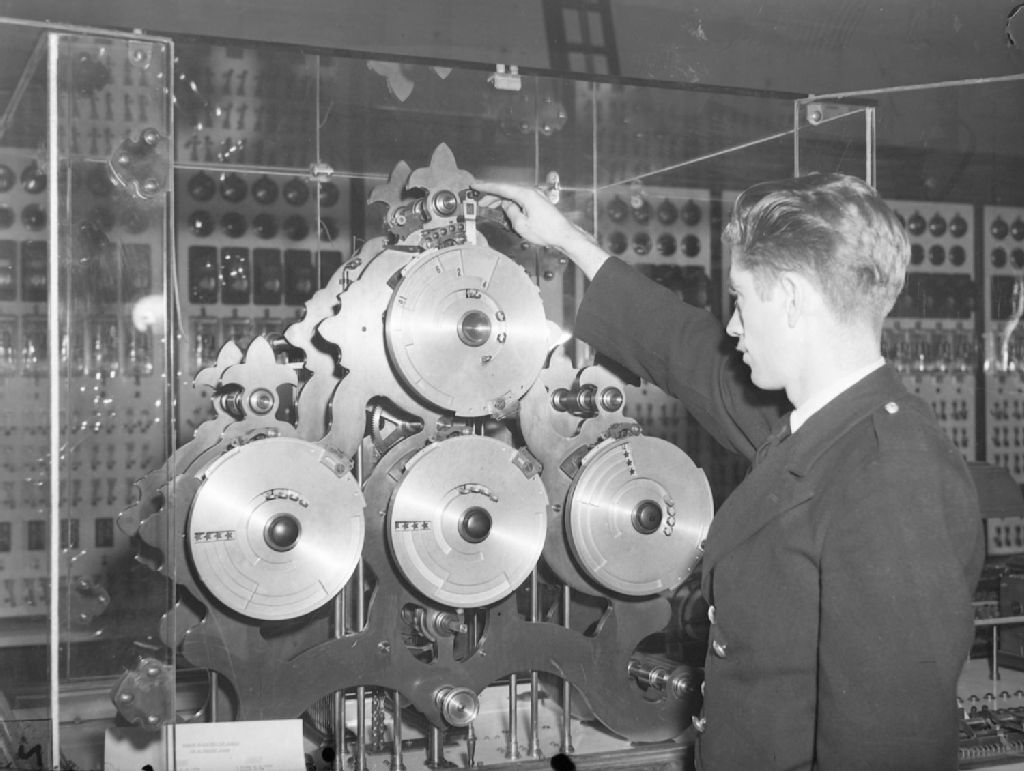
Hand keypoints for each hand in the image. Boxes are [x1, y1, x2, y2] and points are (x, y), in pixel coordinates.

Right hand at [473, 181, 609, 278]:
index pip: (501, 187)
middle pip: (507, 190)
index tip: (474, 185)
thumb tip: (506, 205)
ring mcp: (536, 196)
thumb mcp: (521, 224)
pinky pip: (521, 199)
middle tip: (480, 202)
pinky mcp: (539, 202)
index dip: (486, 187)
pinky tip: (505, 208)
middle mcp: (531, 191)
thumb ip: (510, 211)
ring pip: (513, 194)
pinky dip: (511, 202)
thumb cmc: (546, 231)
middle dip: (492, 195)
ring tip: (490, 206)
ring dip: (501, 199)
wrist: (564, 235)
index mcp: (525, 194)